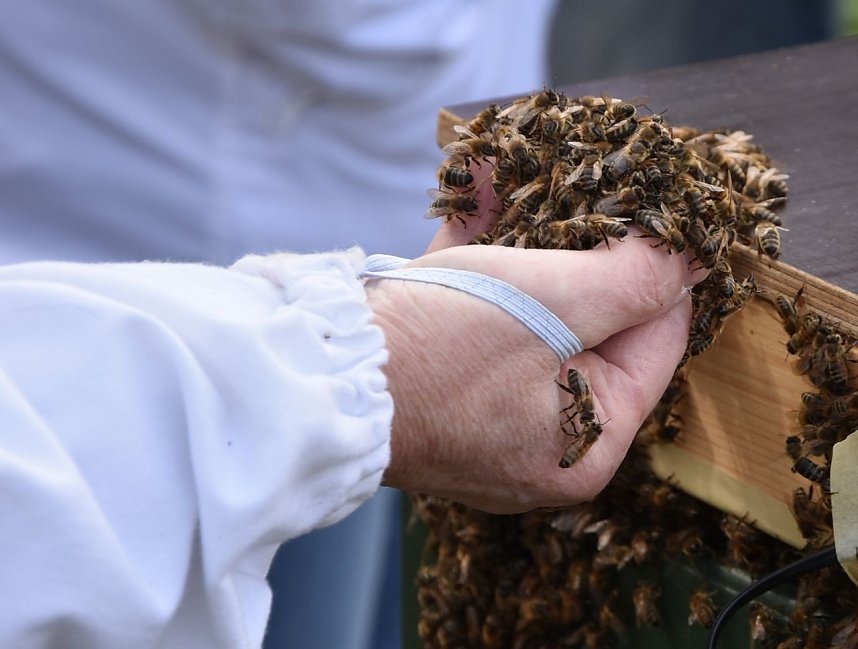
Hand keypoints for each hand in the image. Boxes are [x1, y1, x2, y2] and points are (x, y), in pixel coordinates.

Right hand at [368, 169, 704, 513]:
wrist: (313, 373)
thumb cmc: (438, 350)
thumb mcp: (554, 304)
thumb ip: (635, 280)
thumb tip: (691, 258)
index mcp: (585, 444)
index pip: (651, 345)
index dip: (659, 274)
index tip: (654, 215)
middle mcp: (540, 440)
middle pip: (588, 328)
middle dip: (581, 249)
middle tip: (590, 187)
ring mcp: (487, 414)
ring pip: (529, 313)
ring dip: (526, 241)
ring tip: (528, 174)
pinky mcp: (442, 385)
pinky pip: (478, 316)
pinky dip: (479, 261)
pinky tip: (477, 191)